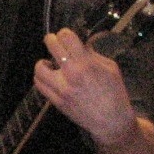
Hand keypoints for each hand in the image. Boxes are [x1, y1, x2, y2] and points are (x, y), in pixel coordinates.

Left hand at [33, 27, 137, 146]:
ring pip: (39, 68)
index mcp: (86, 64)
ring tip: (50, 63)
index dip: (65, 33)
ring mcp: (61, 89)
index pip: (67, 37)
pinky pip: (40, 85)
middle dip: (51, 40)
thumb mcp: (110, 67)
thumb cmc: (114, 93)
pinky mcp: (56, 101)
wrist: (111, 121)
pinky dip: (41, 77)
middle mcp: (71, 74)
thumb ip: (93, 55)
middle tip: (53, 40)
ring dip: (43, 62)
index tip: (66, 35)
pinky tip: (48, 77)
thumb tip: (80, 45)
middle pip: (51, 46)